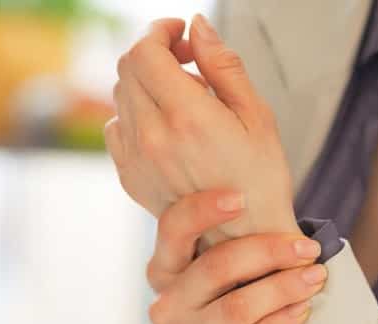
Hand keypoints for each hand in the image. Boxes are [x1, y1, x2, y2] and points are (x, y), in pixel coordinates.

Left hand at [106, 15, 297, 243]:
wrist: (247, 240)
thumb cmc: (260, 180)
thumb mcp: (256, 114)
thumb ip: (222, 65)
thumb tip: (197, 27)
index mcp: (186, 118)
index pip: (143, 53)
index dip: (158, 32)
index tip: (179, 33)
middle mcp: (153, 139)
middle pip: (127, 70)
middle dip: (154, 52)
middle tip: (188, 60)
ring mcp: (136, 161)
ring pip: (120, 97)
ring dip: (145, 83)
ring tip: (184, 96)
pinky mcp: (130, 179)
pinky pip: (116, 129)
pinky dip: (135, 115)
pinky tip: (166, 125)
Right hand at [149, 189, 326, 323]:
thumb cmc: (232, 312)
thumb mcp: (223, 279)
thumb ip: (237, 249)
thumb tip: (288, 222)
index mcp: (164, 272)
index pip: (172, 230)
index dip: (201, 210)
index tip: (241, 197)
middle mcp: (163, 307)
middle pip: (216, 267)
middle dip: (269, 253)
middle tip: (307, 248)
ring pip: (236, 307)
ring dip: (283, 288)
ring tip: (314, 278)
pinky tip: (303, 312)